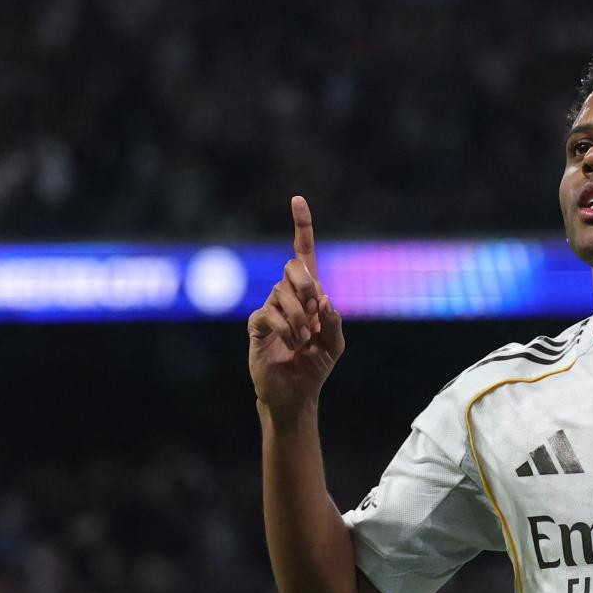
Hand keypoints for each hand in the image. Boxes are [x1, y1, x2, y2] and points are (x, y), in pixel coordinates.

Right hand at [247, 196, 344, 419]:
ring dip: (299, 319)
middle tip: (315, 312)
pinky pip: (269, 313)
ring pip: (282, 294)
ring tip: (303, 340)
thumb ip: (335, 321)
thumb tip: (324, 299)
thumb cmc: (314, 366)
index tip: (297, 199)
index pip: (303, 253)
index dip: (302, 227)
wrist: (294, 393)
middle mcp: (288, 295)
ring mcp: (270, 308)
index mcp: (309, 294)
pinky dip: (286, 329)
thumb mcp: (335, 345)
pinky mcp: (257, 325)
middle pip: (293, 267)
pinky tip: (291, 344)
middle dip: (307, 285)